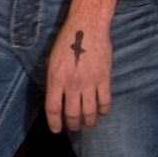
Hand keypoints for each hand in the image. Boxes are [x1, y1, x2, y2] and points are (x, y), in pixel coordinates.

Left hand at [46, 11, 114, 131]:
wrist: (88, 26)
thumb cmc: (67, 40)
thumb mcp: (52, 61)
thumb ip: (54, 81)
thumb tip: (55, 98)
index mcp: (56, 79)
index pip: (53, 109)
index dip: (54, 123)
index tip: (57, 130)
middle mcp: (72, 84)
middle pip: (72, 114)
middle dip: (72, 125)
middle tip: (74, 128)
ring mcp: (89, 82)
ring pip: (89, 112)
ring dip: (88, 122)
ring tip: (88, 124)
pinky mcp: (105, 79)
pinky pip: (105, 102)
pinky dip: (104, 110)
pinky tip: (101, 112)